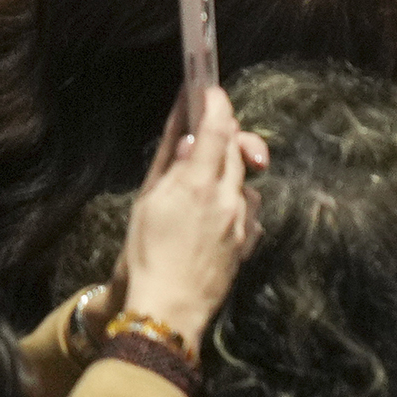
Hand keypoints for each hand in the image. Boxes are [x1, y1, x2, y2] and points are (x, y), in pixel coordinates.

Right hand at [119, 88, 262, 348]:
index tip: (211, 89)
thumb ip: (173, 166)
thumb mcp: (149, 203)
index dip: (217, 103)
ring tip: (201, 188)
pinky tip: (214, 217)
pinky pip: (248, 208)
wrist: (169, 307)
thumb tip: (191, 140)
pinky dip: (235, 203)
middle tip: (207, 132)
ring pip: (245, 179)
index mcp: (198, 184)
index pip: (217, 128)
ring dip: (230, 173)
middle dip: (225, 136)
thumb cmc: (146, 256)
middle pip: (236, 149)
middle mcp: (228, 197)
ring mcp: (243, 219)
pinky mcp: (249, 239)